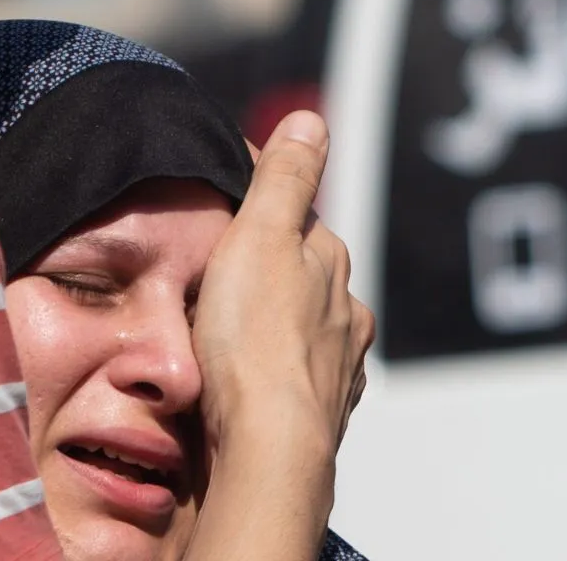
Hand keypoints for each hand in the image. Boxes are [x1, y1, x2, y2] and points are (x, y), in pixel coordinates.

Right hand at [193, 110, 374, 467]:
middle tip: (220, 273)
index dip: (260, 208)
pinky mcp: (323, 415)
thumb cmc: (254, 340)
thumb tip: (313, 118)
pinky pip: (300, 381)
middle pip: (305, 275)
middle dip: (273, 271)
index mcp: (329, 262)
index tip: (224, 208)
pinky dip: (280, 374)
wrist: (269, 447)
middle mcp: (346, 312)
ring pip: (306, 330)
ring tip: (232, 331)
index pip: (297, 217)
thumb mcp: (258, 237)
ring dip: (278, 325)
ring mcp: (339, 367)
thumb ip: (284, 179)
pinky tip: (254, 382)